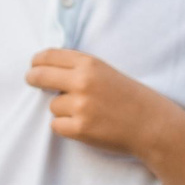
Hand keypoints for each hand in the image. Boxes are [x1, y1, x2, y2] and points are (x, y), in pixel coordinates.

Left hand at [26, 49, 175, 156]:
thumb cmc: (131, 98)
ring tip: (87, 113)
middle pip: (40, 76)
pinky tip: (86, 126)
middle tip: (32, 80)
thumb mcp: (107, 72)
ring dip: (63, 110)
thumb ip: (81, 68)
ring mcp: (80, 106)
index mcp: (90, 64)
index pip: (50, 56)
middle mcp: (83, 82)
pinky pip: (57, 125)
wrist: (152, 124)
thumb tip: (47, 69)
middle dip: (33, 78)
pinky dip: (67, 127)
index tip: (34, 65)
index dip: (38, 61)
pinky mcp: (79, 128)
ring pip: (52, 106)